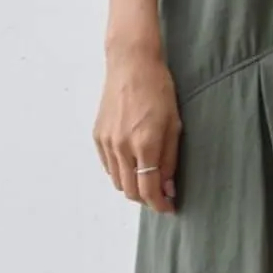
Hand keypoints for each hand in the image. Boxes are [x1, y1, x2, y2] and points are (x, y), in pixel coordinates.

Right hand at [95, 39, 180, 212]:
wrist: (131, 64)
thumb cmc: (158, 89)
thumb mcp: (174, 125)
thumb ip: (170, 160)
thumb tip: (169, 188)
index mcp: (145, 144)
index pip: (149, 189)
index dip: (160, 204)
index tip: (169, 208)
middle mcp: (122, 146)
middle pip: (131, 191)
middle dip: (147, 199)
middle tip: (161, 196)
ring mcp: (107, 142)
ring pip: (117, 181)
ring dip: (133, 188)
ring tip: (148, 181)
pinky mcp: (98, 136)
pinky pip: (108, 166)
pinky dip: (120, 173)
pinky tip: (133, 166)